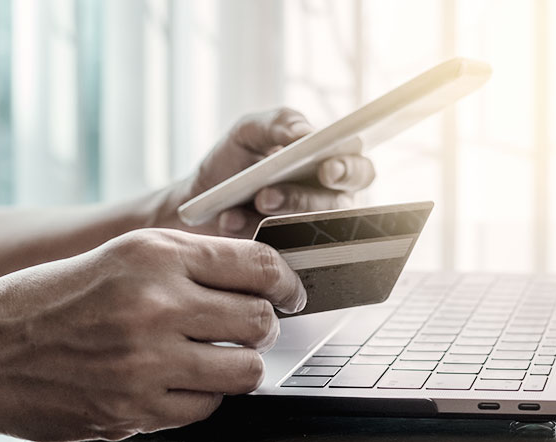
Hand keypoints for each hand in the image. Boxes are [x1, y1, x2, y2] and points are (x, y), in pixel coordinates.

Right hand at [0, 229, 305, 440]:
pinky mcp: (134, 410)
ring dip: (241, 361)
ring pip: (245, 370)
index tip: (290, 291)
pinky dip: (205, 393)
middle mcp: (155, 306)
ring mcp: (145, 363)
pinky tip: (183, 378)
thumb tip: (260, 276)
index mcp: (156, 257)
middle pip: (259, 319)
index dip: (286, 280)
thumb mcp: (130, 254)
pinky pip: (207, 407)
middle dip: (265, 323)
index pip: (256, 265)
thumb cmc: (63, 294)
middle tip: (252, 323)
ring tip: (220, 352)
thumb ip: (196, 260)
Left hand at [154, 108, 375, 237]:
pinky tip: (229, 220)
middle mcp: (323, 202)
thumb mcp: (250, 131)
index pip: (358, 171)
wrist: (197, 197)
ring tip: (253, 201)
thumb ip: (279, 123)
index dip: (350, 172)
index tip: (327, 170)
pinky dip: (248, 231)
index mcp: (328, 166)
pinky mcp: (280, 254)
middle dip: (303, 200)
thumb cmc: (233, 160)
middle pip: (336, 207)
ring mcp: (303, 231)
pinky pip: (276, 250)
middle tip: (270, 195)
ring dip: (276, 215)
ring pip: (307, 230)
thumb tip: (305, 133)